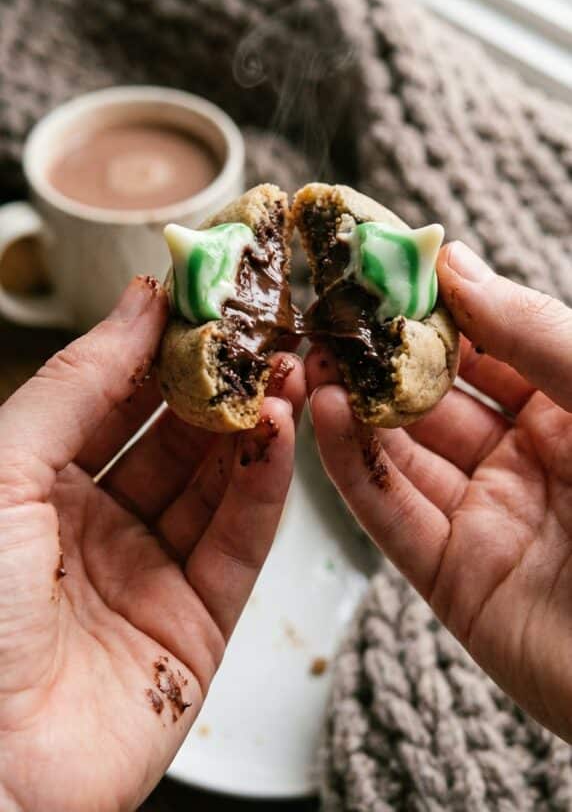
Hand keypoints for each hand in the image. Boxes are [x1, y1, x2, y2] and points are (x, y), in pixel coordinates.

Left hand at [0, 276, 302, 811]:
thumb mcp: (4, 472)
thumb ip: (79, 384)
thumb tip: (138, 304)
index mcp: (37, 487)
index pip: (113, 397)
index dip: (158, 346)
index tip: (204, 297)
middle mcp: (94, 526)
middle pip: (172, 435)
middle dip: (217, 381)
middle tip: (260, 329)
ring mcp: (147, 575)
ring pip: (214, 482)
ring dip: (252, 424)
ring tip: (284, 370)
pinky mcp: (195, 628)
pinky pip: (238, 542)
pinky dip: (264, 485)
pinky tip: (277, 433)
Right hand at [308, 241, 571, 740]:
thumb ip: (532, 333)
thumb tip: (453, 262)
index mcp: (568, 408)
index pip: (483, 343)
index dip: (431, 303)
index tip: (374, 262)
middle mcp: (523, 458)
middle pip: (431, 394)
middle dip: (376, 353)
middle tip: (323, 309)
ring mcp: (487, 518)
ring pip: (401, 451)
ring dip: (350, 404)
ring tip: (310, 355)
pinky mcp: (456, 579)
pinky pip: (392, 515)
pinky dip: (351, 467)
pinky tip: (323, 415)